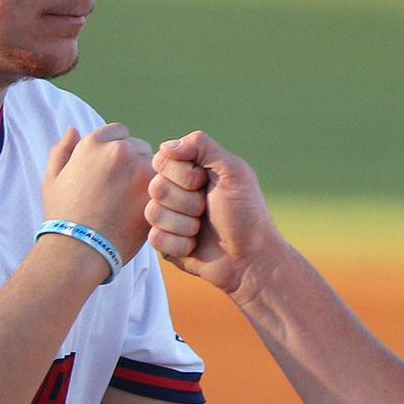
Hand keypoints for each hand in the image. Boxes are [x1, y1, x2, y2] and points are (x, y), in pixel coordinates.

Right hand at [39, 122, 155, 260]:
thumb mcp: (52, 179)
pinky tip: (142, 210)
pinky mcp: (155, 191)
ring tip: (132, 202)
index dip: (115, 152)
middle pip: (138, 146)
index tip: (111, 172)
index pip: (118, 132)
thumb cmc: (63, 217)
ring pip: (155, 164)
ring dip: (147, 178)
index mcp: (94, 142)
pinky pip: (165, 184)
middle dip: (133, 163)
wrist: (79, 250)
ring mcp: (140, 169)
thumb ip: (62, 150)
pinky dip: (157, 195)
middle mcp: (119, 149)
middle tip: (122, 190)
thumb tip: (73, 129)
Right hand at [147, 131, 286, 294]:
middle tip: (206, 208)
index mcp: (189, 170)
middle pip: (156, 187)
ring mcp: (167, 217)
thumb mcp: (234, 171)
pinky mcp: (164, 242)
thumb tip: (166, 145)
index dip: (183, 174)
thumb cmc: (246, 213)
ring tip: (202, 229)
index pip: (162, 159)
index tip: (205, 182)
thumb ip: (203, 146)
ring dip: (185, 224)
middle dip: (187, 201)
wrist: (249, 258)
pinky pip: (155, 238)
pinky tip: (195, 245)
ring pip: (153, 213)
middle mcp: (175, 191)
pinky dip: (180, 244)